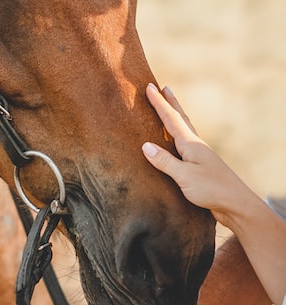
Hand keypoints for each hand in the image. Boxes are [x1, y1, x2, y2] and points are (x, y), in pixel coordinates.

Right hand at [141, 83, 256, 225]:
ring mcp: (199, 155)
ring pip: (184, 129)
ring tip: (169, 107)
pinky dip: (177, 134)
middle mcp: (195, 145)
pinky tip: (176, 140)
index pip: (171, 119)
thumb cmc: (211, 190)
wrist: (236, 204)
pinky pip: (184, 143)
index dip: (159, 104)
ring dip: (175, 116)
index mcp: (190, 144)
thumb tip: (145, 146)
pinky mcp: (200, 165)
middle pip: (180, 119)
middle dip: (170, 103)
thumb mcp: (185, 176)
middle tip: (163, 88)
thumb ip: (165, 161)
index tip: (150, 87)